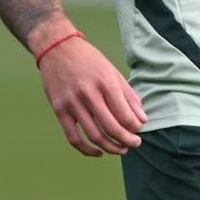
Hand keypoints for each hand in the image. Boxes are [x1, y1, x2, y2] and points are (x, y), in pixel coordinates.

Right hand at [36, 31, 147, 156]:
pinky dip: (87, 149)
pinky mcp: (59, 110)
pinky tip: (99, 152)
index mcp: (105, 82)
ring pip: (94, 136)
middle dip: (127, 140)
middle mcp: (88, 93)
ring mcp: (72, 103)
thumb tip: (142, 119)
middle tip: (135, 143)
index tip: (139, 130)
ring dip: (111, 147)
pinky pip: (73, 137)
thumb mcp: (112, 71)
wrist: (57, 48)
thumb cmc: (88, 59)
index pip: (124, 114)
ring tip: (121, 149)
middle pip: (111, 128)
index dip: (135, 127)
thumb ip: (128, 95)